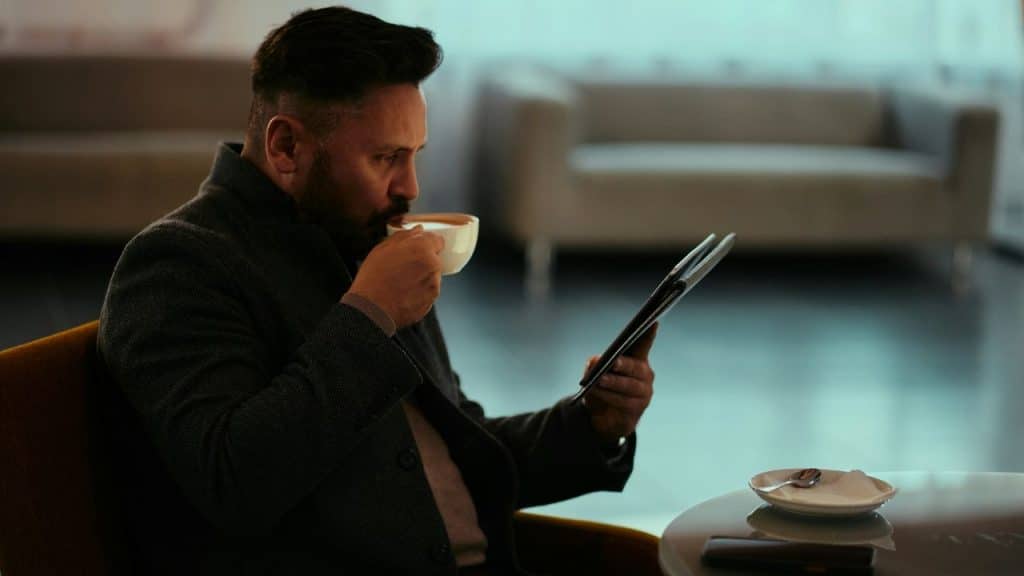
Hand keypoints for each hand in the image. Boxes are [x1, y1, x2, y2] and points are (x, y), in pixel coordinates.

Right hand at [348, 226, 443, 328]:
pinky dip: (419, 292)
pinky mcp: (430, 302)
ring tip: (400, 282)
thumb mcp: (382, 249)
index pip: (437, 240)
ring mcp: (433, 286)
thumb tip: (417, 231)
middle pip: (434, 259)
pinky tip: (403, 293)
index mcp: (422, 249)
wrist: (371, 309)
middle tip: (403, 267)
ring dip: (421, 277)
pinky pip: (427, 292)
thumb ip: (404, 236)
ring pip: (431, 276)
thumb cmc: (373, 278)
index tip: (419, 247)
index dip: (427, 243)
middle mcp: (432, 266)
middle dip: (422, 261)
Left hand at [582, 323, 657, 444]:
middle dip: (623, 364)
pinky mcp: (638, 408)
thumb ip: (594, 365)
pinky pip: (622, 401)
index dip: (649, 334)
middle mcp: (645, 374)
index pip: (644, 344)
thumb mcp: (593, 374)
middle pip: (635, 367)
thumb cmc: (601, 389)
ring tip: (598, 380)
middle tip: (613, 362)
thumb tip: (595, 361)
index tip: (654, 321)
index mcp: (637, 360)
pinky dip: (608, 395)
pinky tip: (597, 391)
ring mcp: (644, 392)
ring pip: (628, 386)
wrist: (602, 418)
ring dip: (611, 383)